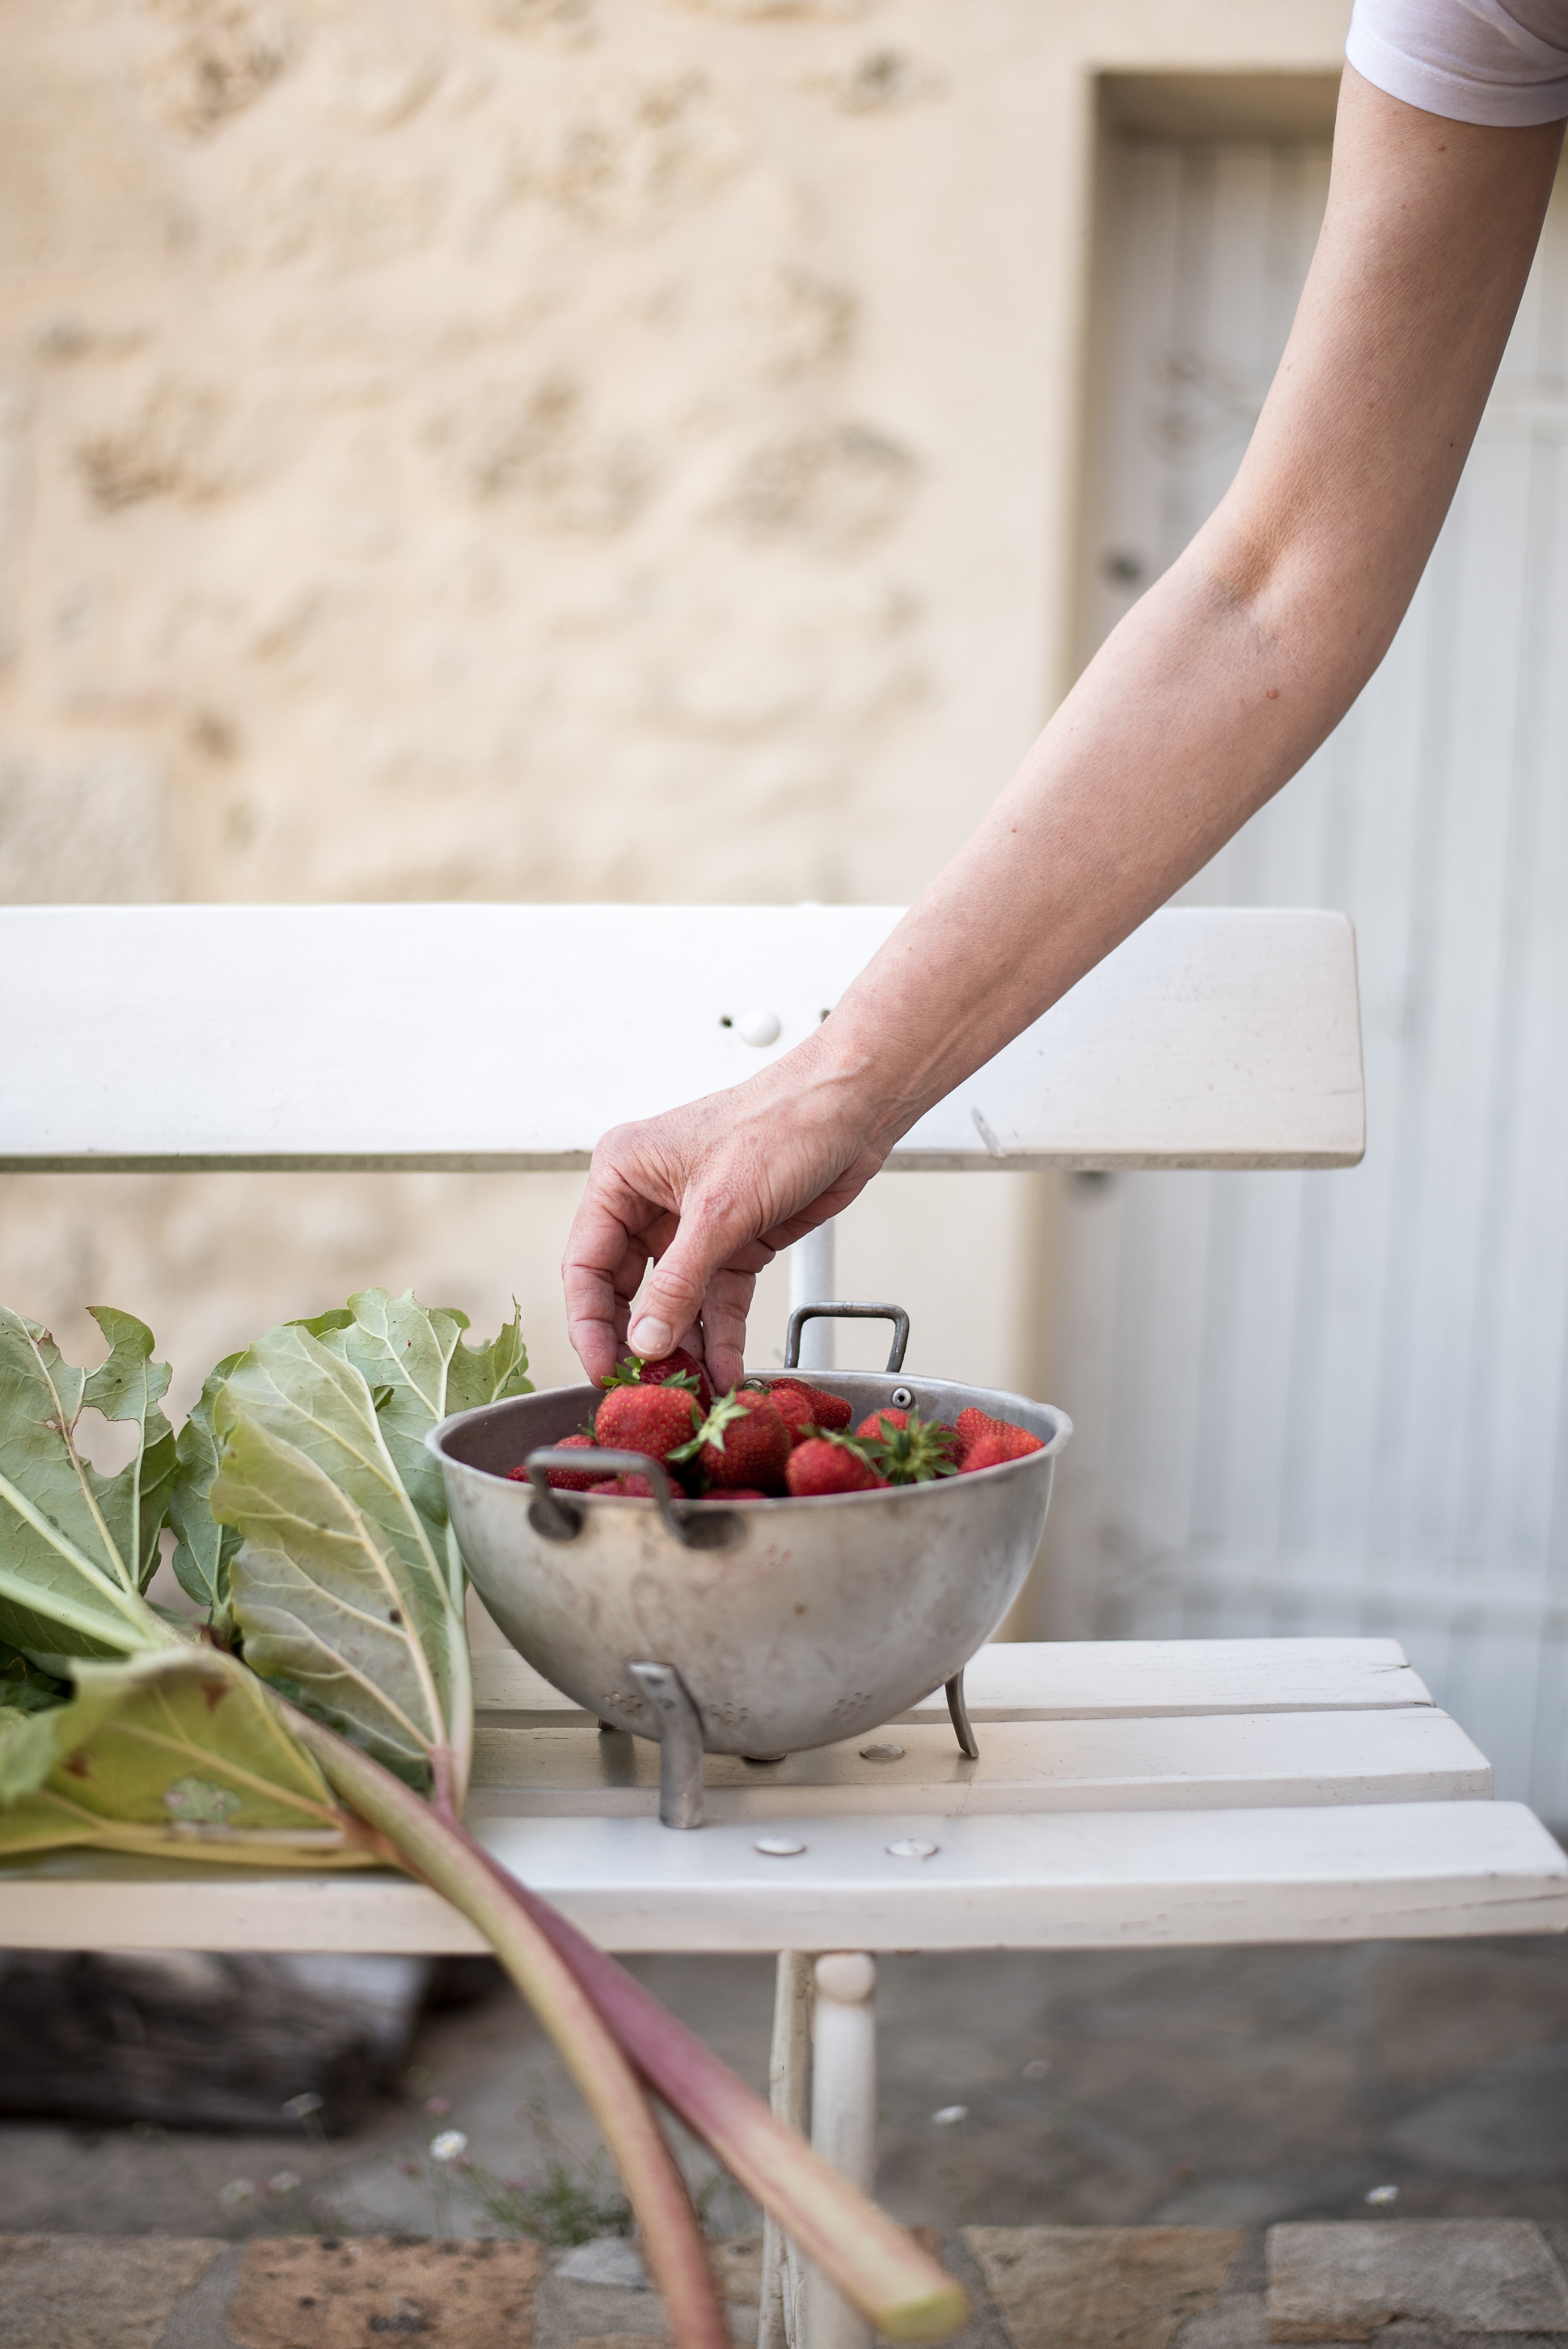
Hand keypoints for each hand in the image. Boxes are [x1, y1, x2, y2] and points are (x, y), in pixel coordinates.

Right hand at [563, 1042, 890, 1393]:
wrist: (854, 1109)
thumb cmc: (784, 1122)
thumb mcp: (721, 1210)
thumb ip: (678, 1282)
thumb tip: (646, 1340)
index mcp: (623, 1175)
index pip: (586, 1263)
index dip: (590, 1323)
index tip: (603, 1369)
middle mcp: (650, 1200)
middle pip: (625, 1289)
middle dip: (638, 1340)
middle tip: (645, 1386)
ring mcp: (693, 1225)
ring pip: (674, 1302)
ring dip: (684, 1346)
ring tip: (690, 1389)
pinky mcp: (735, 1242)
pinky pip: (717, 1301)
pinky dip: (721, 1336)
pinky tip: (724, 1369)